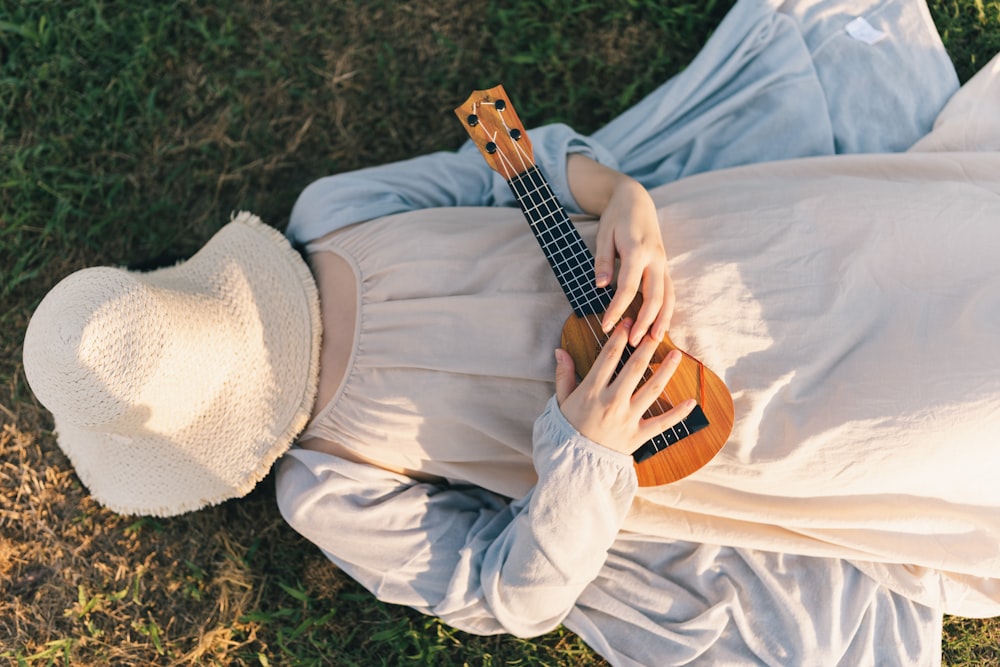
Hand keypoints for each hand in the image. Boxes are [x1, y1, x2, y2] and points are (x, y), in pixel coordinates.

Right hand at [554, 319, 694, 456]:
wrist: (575, 464)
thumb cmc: (568, 429)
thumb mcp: (561, 400)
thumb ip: (564, 374)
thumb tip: (560, 351)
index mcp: (592, 391)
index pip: (608, 357)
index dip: (619, 338)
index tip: (628, 323)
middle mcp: (612, 402)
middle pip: (634, 368)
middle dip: (645, 347)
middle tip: (655, 331)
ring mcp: (627, 419)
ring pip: (652, 389)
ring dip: (666, 370)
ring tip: (677, 355)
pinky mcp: (638, 435)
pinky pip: (662, 423)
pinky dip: (679, 414)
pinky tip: (692, 402)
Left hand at [595, 177, 674, 345]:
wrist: (637, 199)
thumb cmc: (616, 217)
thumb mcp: (604, 235)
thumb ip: (603, 261)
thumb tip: (601, 286)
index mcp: (637, 251)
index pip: (628, 287)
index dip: (617, 309)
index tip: (606, 326)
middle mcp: (655, 258)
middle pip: (654, 296)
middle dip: (644, 322)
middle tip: (634, 343)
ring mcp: (663, 262)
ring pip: (668, 296)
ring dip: (662, 320)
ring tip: (654, 341)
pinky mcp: (665, 266)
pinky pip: (670, 291)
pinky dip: (668, 310)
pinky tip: (661, 326)